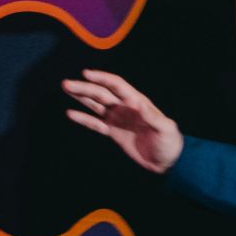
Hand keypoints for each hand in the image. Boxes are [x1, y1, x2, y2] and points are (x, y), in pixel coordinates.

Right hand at [62, 69, 183, 173]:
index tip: (86, 74)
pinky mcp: (113, 132)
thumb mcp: (166, 129)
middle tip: (66, 84)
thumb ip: (153, 117)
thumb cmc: (169, 143)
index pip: (116, 85)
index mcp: (137, 102)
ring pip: (95, 104)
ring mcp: (117, 119)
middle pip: (101, 93)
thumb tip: (139, 104)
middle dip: (84, 88)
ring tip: (66, 88)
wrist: (166, 162)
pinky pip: (95, 123)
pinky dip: (83, 119)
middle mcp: (124, 107)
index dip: (102, 78)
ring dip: (81, 96)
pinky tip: (71, 114)